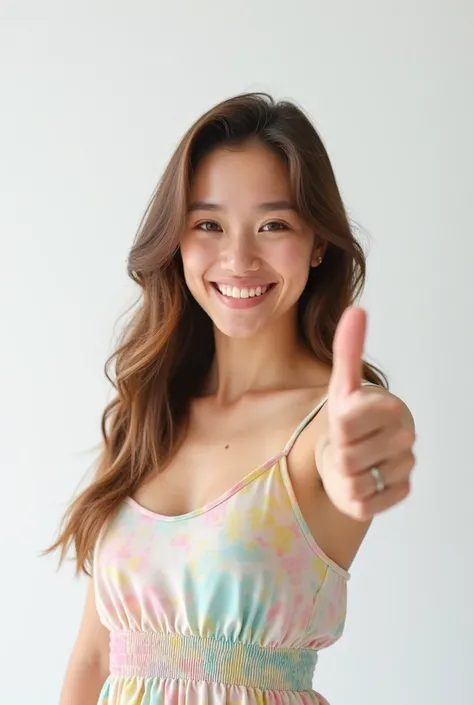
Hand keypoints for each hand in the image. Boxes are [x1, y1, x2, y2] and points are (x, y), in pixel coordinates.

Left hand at [317, 307, 415, 521]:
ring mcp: (404, 468)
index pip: (343, 423)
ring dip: (342, 474)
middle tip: (346, 444)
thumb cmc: (350, 418)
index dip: (335, 426)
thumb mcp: (343, 385)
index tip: (344, 421)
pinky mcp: (398, 496)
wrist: (357, 454)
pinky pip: (364, 503)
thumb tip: (357, 310)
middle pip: (344, 455)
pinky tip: (362, 480)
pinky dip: (354, 496)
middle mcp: (405, 438)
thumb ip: (348, 350)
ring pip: (352, 482)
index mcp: (391, 407)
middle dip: (336, 452)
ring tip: (352, 461)